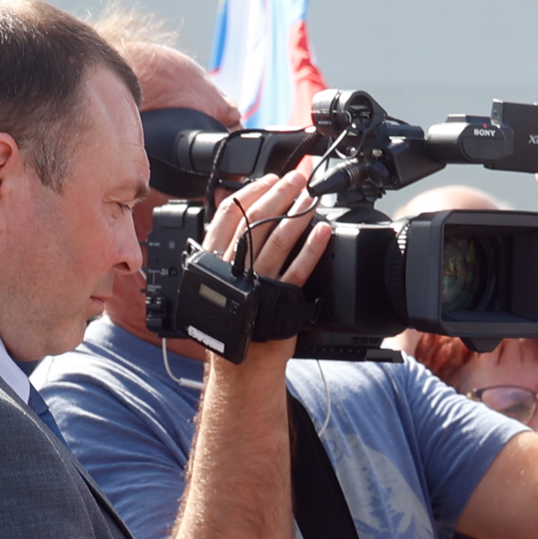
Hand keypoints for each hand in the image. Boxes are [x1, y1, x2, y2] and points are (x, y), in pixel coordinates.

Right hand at [199, 163, 333, 341]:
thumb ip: (223, 247)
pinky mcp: (279, 300)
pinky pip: (297, 270)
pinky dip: (311, 248)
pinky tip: (323, 230)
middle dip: (281, 192)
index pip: (229, 213)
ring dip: (297, 212)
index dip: (252, 190)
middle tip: (300, 176)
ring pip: (277, 239)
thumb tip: (235, 210)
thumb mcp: (216, 279)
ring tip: (313, 195)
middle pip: (256, 218)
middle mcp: (233, 268)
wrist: (241, 362)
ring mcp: (257, 283)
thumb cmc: (232, 319)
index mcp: (213, 259)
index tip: (272, 176)